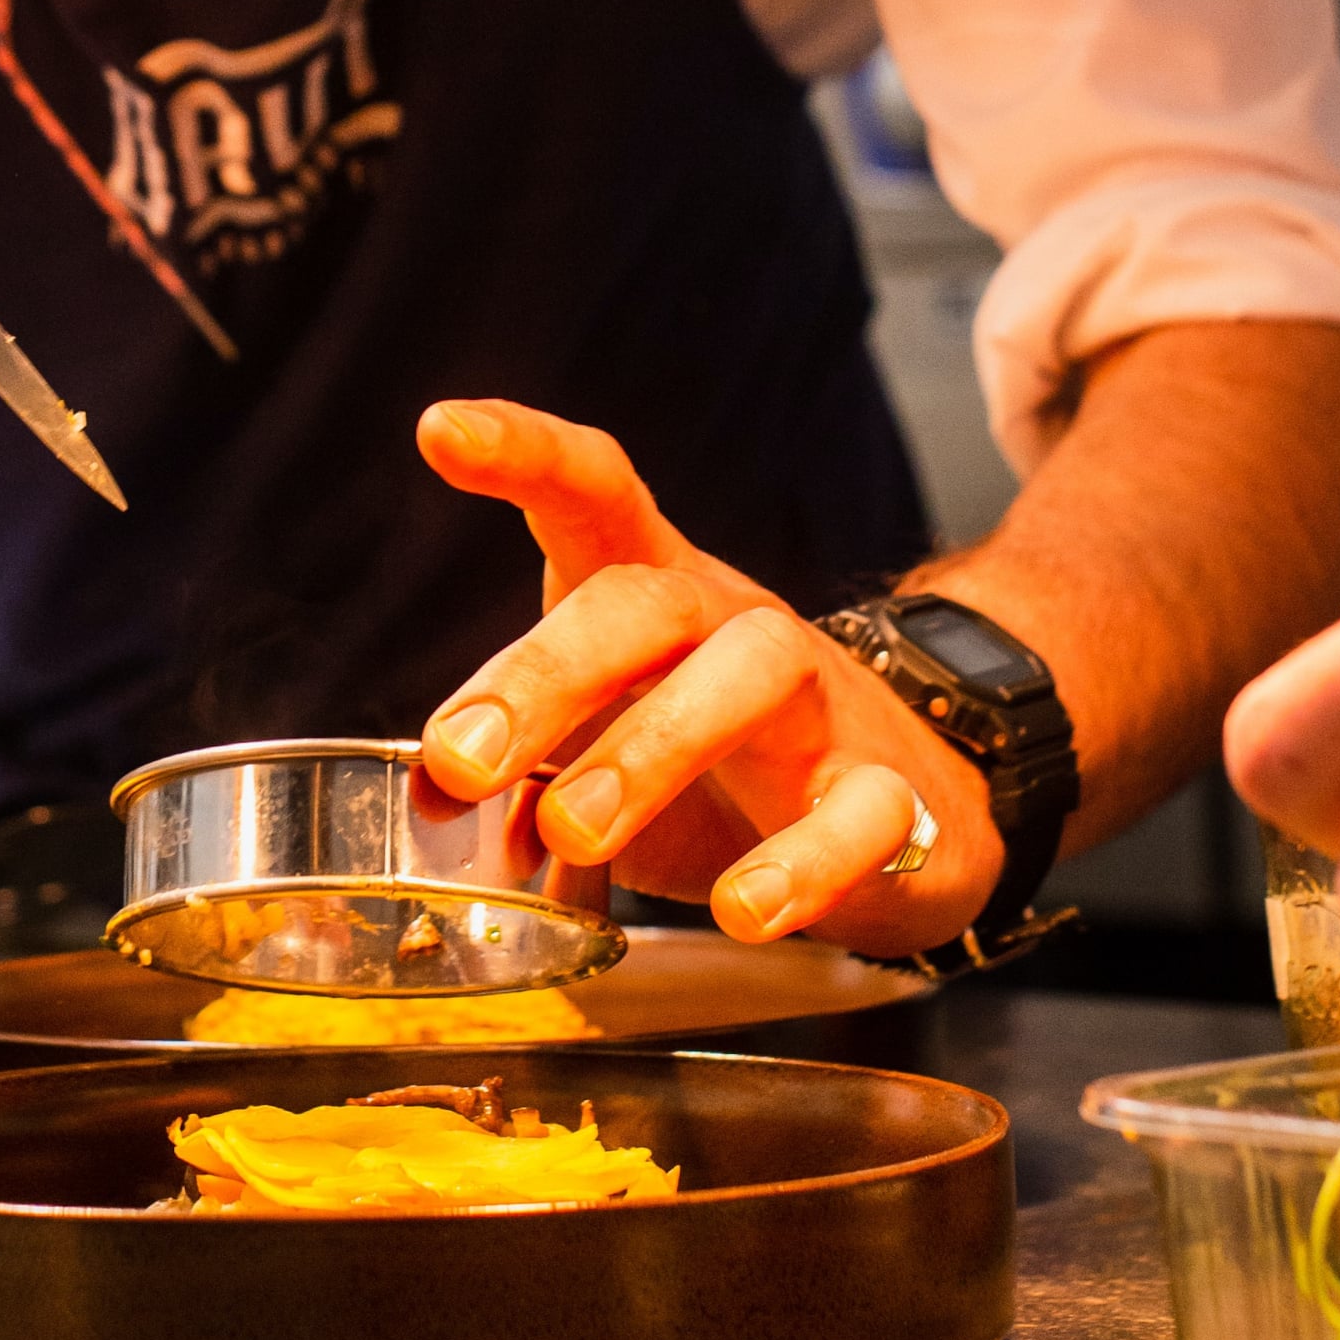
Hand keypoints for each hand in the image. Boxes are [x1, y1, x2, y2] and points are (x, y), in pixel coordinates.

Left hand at [415, 401, 1003, 953]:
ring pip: (756, 672)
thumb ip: (526, 766)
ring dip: (653, 748)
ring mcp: (823, 705)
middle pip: (649, 600)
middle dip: (546, 670)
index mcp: (656, 595)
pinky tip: (741, 909)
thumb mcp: (607, 752)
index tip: (441, 429)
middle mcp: (736, 625)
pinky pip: (861, 812)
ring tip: (572, 833)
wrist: (909, 816)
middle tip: (460, 759)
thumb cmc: (717, 775)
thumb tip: (430, 797)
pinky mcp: (893, 800)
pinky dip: (799, 862)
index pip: (594, 491)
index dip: (523, 450)